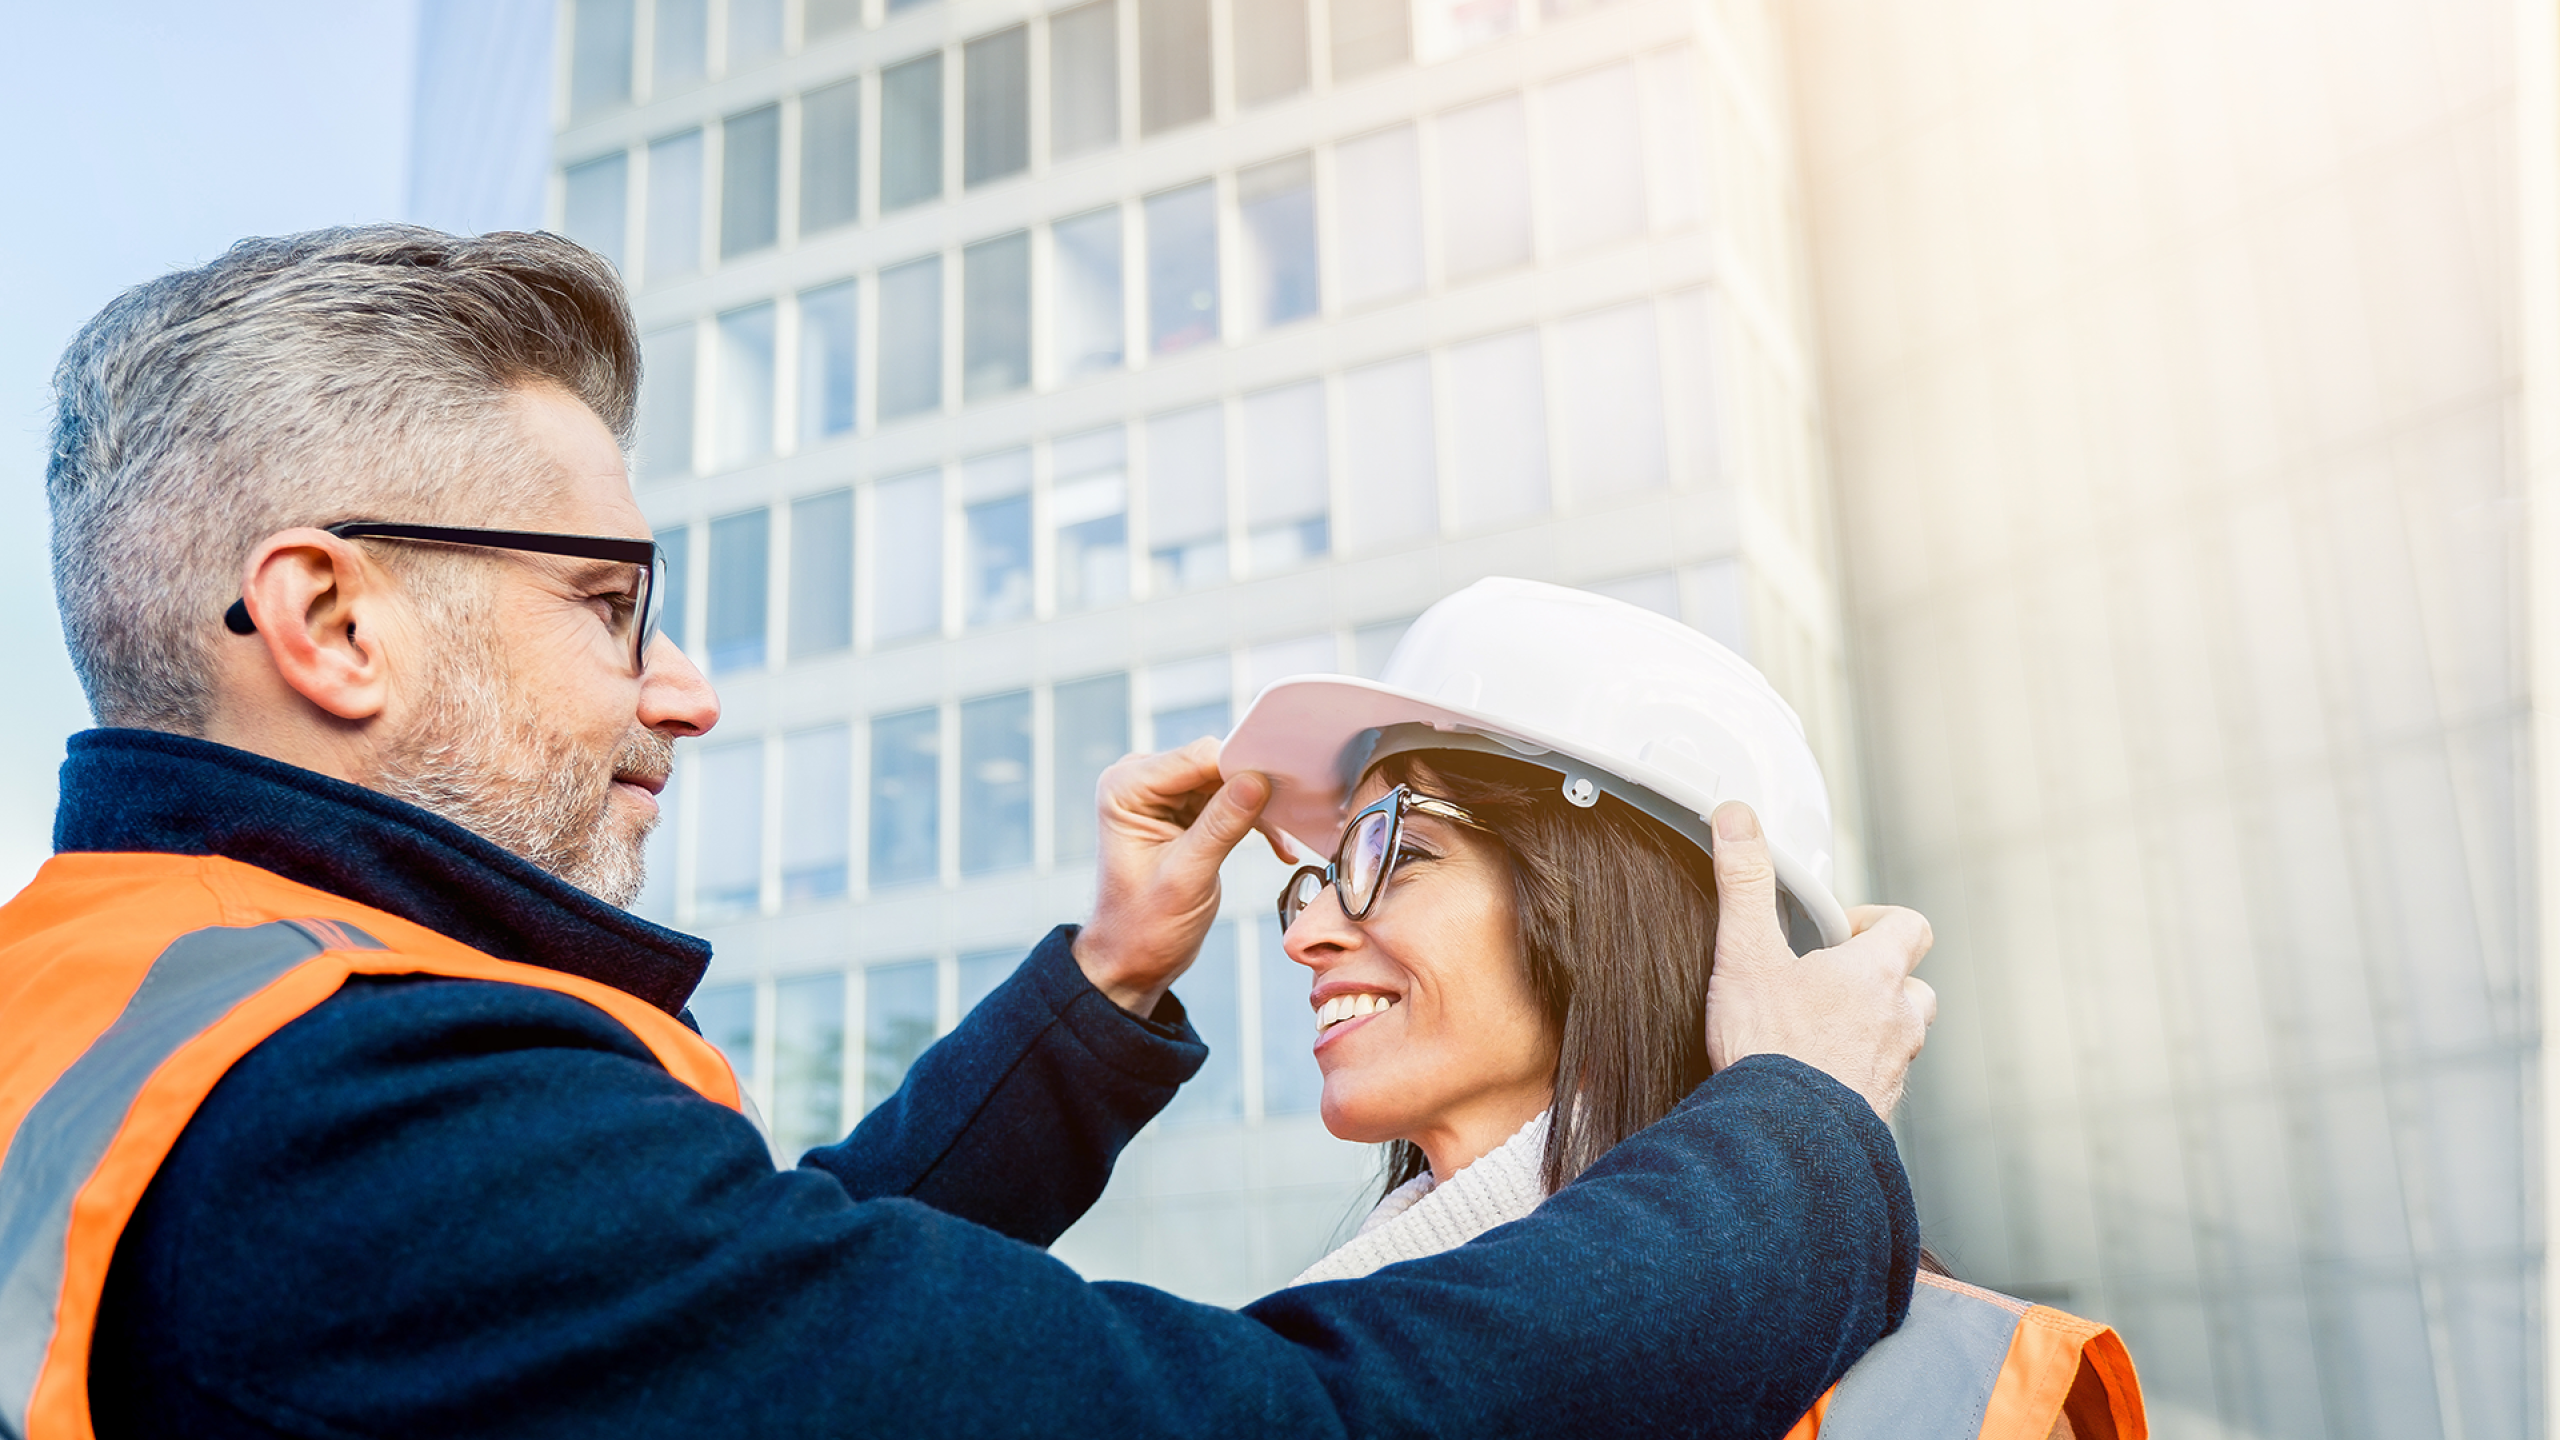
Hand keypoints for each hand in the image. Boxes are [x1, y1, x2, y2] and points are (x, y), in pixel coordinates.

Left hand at [1073, 738, 1273, 1015]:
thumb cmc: (1143, 926)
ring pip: (1227, 780)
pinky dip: (1254, 821)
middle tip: (1293, 809)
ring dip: (1259, 807)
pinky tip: (1280, 847)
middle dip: (1253, 785)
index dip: (1241, 766)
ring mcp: (1162, 795)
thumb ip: (1221, 826)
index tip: (1282, 783)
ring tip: (1287, 837)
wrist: (1132, 959)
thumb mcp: (1186, 877)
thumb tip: (1257, 780)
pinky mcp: (1183, 812)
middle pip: (1213, 763)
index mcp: (1125, 788)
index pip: (1196, 757)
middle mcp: (1139, 782)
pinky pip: (1228, 801)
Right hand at [1702, 801, 1934, 1118]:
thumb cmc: (1769, 1047)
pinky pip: (1879, 1083)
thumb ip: (1743, 882)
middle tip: (1829, 985)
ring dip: (1874, 1030)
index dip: (1879, 922)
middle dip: (1880, 981)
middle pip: (1914, 986)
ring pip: (1902, 1038)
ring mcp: (1893, 1070)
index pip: (1911, 927)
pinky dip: (1856, 1076)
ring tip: (1823, 1033)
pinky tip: (1814, 1082)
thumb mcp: (1746, 953)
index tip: (1839, 932)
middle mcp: (1897, 1021)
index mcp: (1875, 975)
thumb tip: (1737, 817)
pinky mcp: (1877, 1112)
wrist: (1782, 1139)